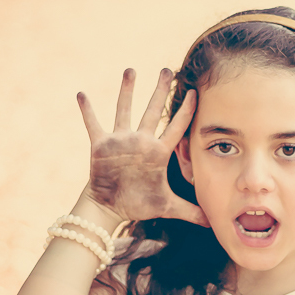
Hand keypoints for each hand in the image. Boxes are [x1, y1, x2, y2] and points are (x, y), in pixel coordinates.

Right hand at [77, 68, 208, 226]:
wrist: (111, 207)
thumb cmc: (140, 204)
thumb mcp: (168, 207)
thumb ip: (191, 212)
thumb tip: (213, 224)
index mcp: (158, 152)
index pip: (176, 127)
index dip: (186, 111)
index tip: (195, 92)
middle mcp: (141, 141)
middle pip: (152, 110)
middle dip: (160, 90)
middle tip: (167, 70)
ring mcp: (121, 141)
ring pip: (125, 109)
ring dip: (127, 91)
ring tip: (131, 70)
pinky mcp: (101, 145)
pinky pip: (93, 124)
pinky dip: (87, 110)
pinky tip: (81, 94)